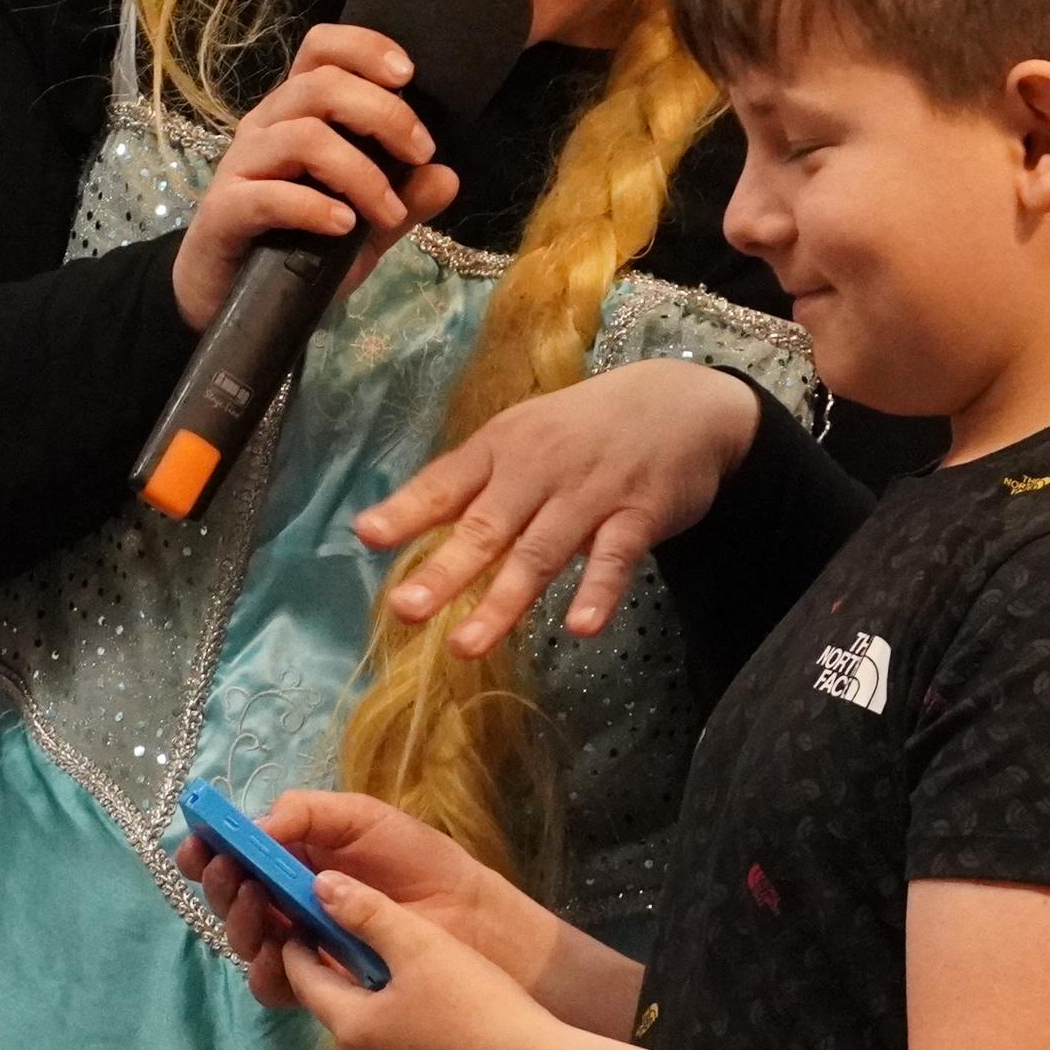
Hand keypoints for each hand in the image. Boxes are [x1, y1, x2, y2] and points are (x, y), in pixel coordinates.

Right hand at [172, 24, 464, 329]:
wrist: (226, 300)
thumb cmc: (293, 249)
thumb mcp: (363, 228)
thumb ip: (403, 202)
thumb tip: (447, 177)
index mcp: (295, 113)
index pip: (321, 50)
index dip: (364, 47)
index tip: (408, 74)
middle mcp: (265, 127)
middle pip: (321, 85)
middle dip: (384, 113)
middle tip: (420, 154)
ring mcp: (241, 166)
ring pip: (304, 137)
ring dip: (360, 173)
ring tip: (387, 212)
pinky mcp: (224, 210)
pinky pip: (271, 195)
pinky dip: (316, 208)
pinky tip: (344, 227)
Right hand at [180, 788, 556, 1007]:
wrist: (470, 918)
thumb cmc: (422, 863)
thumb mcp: (364, 818)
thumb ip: (306, 813)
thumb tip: (254, 828)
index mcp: (297, 857)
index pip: (236, 853)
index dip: (208, 849)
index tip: (196, 845)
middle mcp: (290, 901)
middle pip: (230, 897)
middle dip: (220, 884)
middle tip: (233, 874)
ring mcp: (302, 944)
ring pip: (245, 941)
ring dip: (239, 922)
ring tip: (261, 904)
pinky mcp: (320, 984)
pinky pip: (275, 985)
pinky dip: (266, 969)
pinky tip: (278, 950)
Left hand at [276, 872, 571, 1049]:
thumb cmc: (474, 1006)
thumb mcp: (421, 945)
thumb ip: (367, 913)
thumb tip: (322, 886)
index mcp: (350, 1027)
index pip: (303, 978)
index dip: (299, 942)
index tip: (304, 913)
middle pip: (335, 1007)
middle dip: (338, 972)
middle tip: (358, 934)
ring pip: (369, 1033)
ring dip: (373, 1002)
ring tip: (402, 971)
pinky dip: (403, 1029)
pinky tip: (439, 1013)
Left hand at [354, 357, 764, 654]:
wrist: (682, 404)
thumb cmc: (586, 429)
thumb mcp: (524, 437)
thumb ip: (471, 481)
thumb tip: (400, 522)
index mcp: (504, 446)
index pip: (447, 481)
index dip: (407, 509)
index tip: (367, 535)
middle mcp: (540, 468)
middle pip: (486, 525)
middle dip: (445, 570)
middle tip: (406, 610)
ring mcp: (590, 494)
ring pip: (541, 552)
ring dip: (504, 600)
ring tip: (466, 645)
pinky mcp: (639, 516)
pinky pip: (615, 559)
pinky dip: (598, 591)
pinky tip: (581, 627)